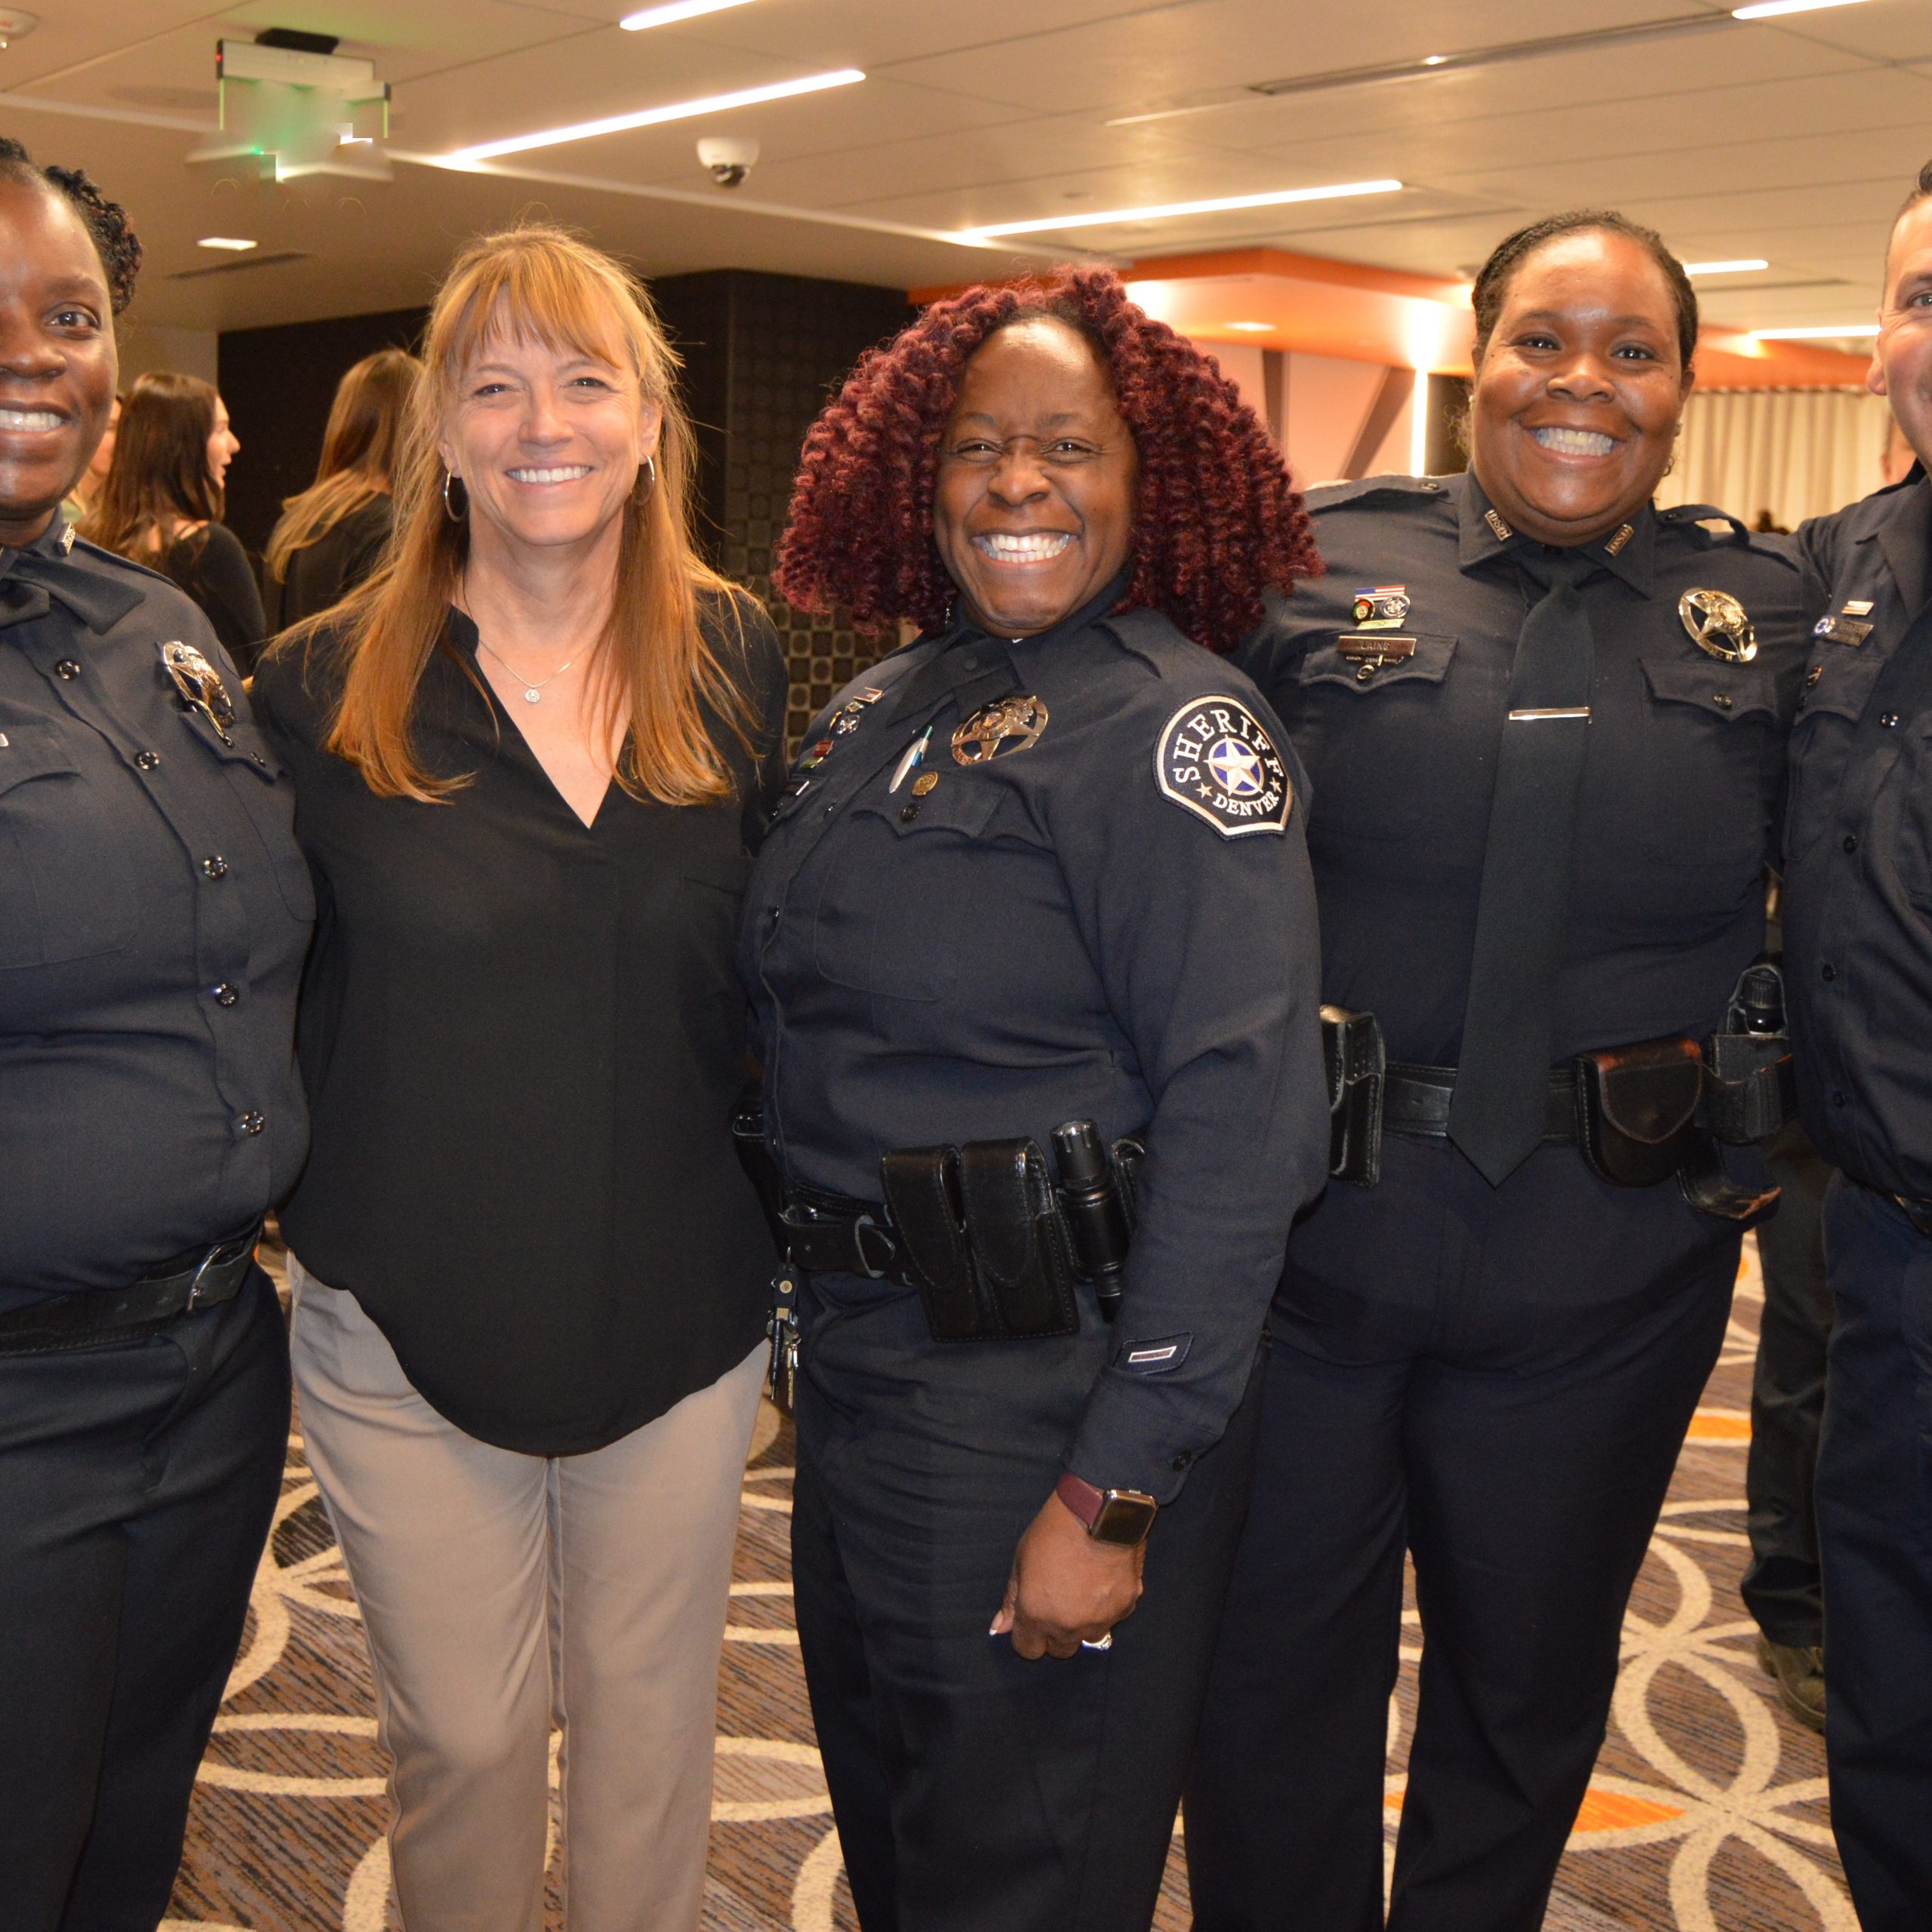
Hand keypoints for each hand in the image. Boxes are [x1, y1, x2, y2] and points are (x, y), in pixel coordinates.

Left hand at [989, 1491, 1144, 1659]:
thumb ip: (1011, 1598)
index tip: (1031, 1616)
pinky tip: (1104, 1581)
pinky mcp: (1126, 1608)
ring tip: (1083, 1592)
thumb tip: (1000, 1627)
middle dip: (1055, 1633)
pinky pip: (1113, 1618)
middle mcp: (1068, 1627)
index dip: (1027, 1635)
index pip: (1028, 1650)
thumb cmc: (1054, 1531)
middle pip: (1060, 1651)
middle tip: (1058, 1603)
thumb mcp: (1022, 1559)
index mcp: (1037, 1615)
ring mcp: (1100, 1620)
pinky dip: (1107, 1607)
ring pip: (1088, 1638)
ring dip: (1083, 1624)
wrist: (1100, 1512)